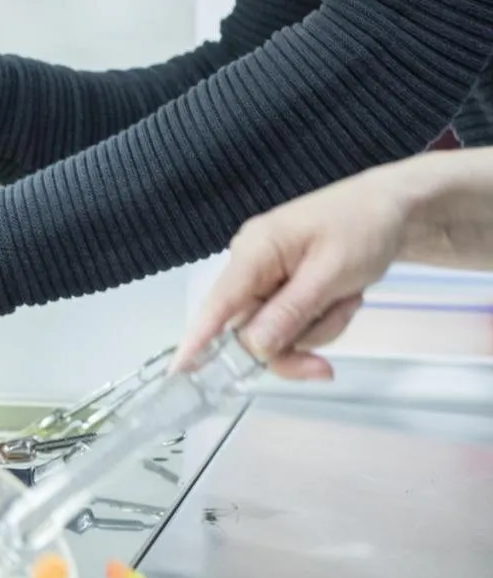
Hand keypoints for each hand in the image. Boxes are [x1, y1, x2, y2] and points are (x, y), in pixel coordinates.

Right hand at [173, 169, 412, 379]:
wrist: (397, 208)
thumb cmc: (365, 226)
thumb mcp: (332, 271)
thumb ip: (292, 310)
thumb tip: (254, 346)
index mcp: (255, 251)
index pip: (218, 303)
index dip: (198, 339)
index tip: (179, 369)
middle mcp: (251, 266)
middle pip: (249, 330)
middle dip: (292, 345)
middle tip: (325, 368)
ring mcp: (267, 277)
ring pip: (275, 333)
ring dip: (317, 329)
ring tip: (348, 299)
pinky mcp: (283, 287)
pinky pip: (292, 324)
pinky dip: (321, 321)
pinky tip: (343, 298)